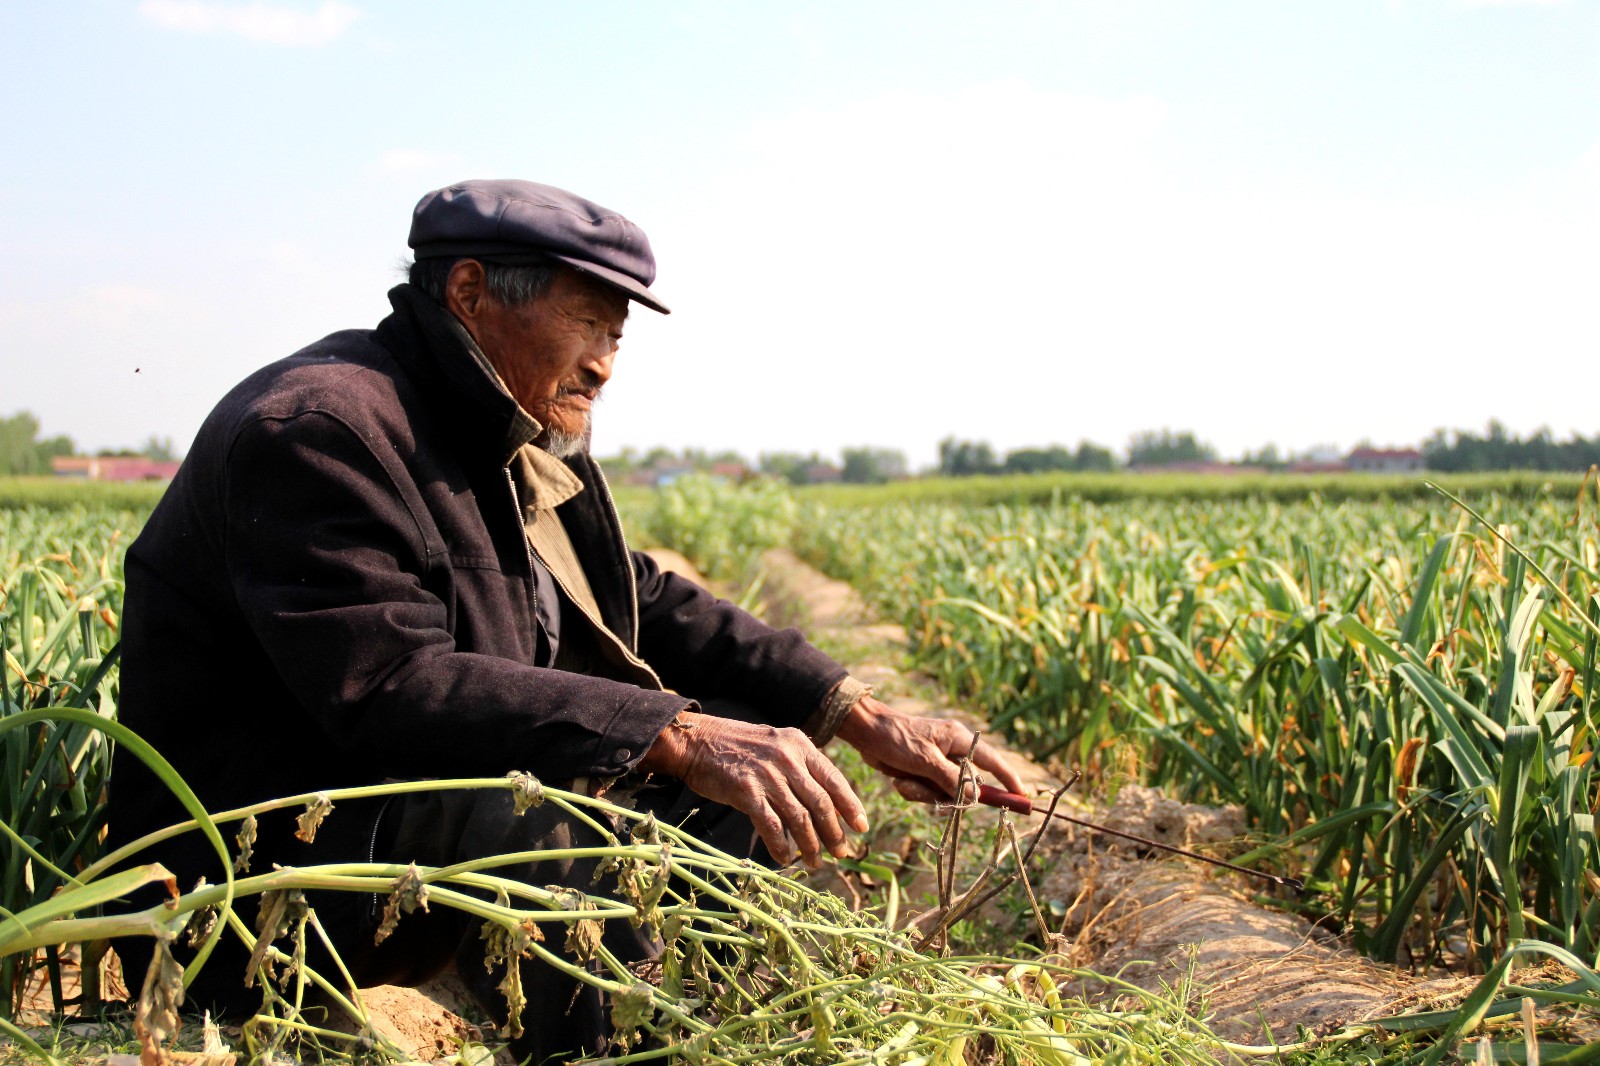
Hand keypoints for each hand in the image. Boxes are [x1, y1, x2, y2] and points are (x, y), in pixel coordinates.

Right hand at [638, 713, 868, 866]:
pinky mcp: (746, 791)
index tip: (862, 827)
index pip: (834, 779)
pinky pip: (771, 825)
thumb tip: (823, 802)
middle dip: (835, 832)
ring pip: (800, 818)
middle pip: (821, 803)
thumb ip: (799, 766)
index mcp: (799, 745)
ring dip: (811, 845)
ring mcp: (767, 774)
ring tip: (816, 863)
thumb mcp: (775, 744)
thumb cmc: (737, 747)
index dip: (851, 805)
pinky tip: (785, 860)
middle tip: (842, 853)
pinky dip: (780, 846)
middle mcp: (787, 758)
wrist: (696, 742)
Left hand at [834, 695, 1026, 804]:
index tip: (1022, 796)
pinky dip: (913, 791)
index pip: (993, 761)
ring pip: (944, 792)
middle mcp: (953, 750)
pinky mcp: (924, 771)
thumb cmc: (895, 738)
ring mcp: (938, 762)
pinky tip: (898, 779)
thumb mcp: (924, 761)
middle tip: (925, 789)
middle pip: (965, 785)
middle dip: (945, 794)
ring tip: (903, 780)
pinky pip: (928, 792)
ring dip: (923, 793)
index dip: (1008, 779)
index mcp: (959, 739)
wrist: (864, 733)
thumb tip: (975, 797)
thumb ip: (952, 779)